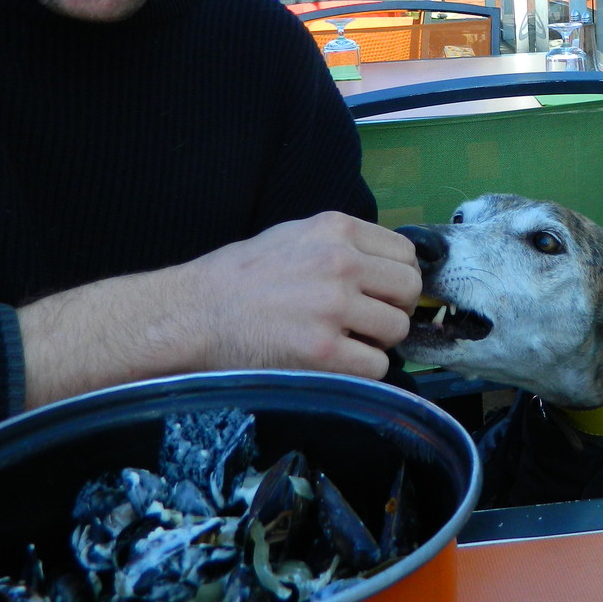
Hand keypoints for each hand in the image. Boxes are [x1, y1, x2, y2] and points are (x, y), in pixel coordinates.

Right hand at [18, 213, 419, 407]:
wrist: (194, 314)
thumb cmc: (240, 278)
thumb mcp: (293, 236)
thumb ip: (341, 245)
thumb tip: (388, 267)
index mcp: (336, 229)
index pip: (405, 254)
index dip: (395, 279)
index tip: (380, 294)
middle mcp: (340, 263)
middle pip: (408, 291)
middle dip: (392, 310)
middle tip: (366, 324)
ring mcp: (333, 307)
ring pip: (396, 331)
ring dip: (376, 343)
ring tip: (344, 343)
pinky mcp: (323, 351)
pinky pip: (376, 367)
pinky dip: (361, 371)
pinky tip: (333, 364)